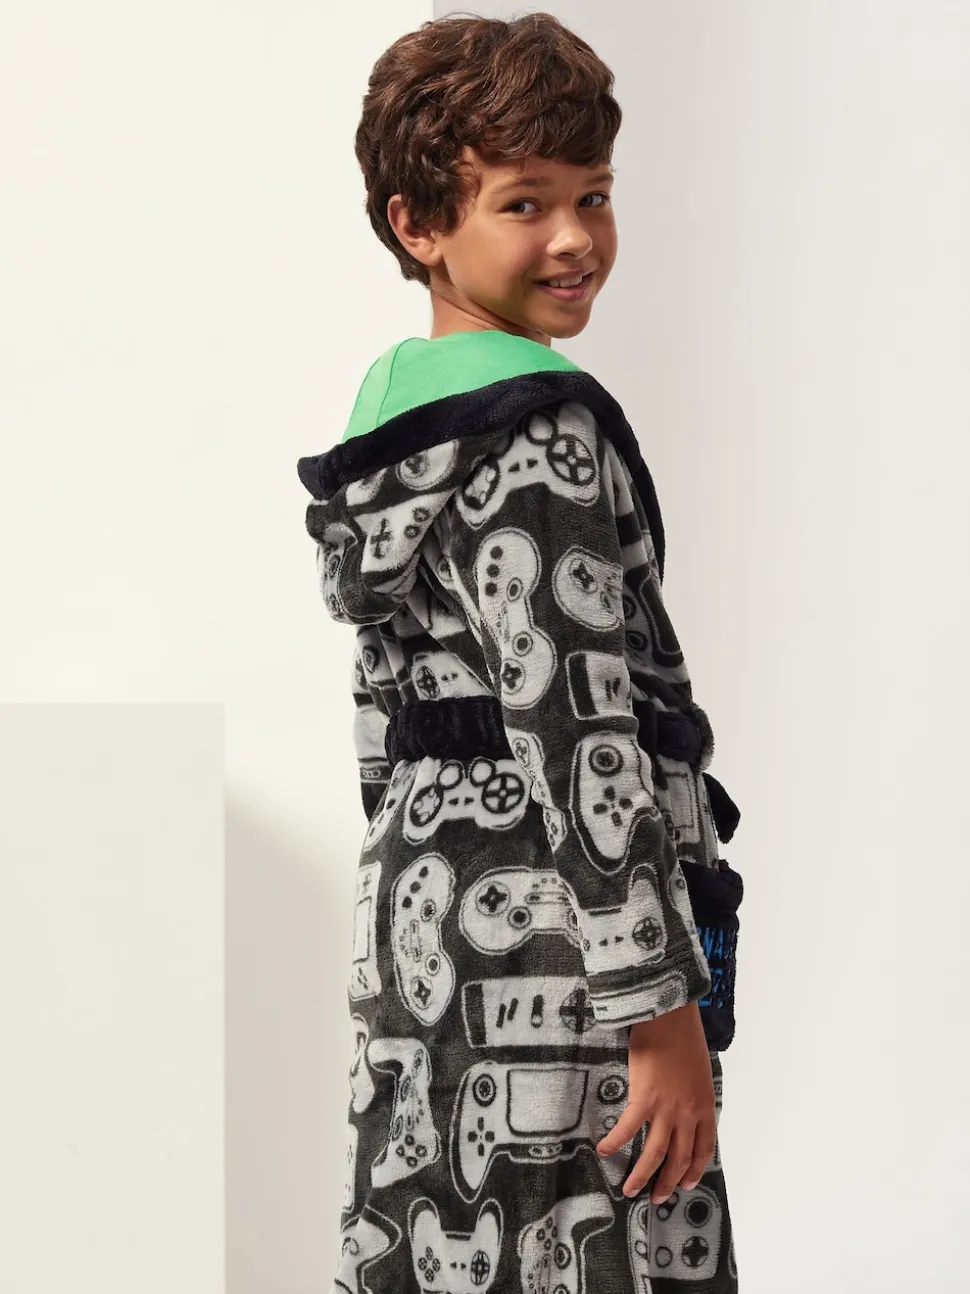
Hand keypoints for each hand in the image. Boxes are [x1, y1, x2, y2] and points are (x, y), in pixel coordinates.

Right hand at [596, 999, 715, 1203]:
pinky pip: (628, 1129)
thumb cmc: (684, 1037)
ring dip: (643, 1175)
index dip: (696, 1169)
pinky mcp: (644, 1099)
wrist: (670, 1017)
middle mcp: (688, 1114)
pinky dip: (615, 1142)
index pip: (704, 1147)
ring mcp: (666, 1109)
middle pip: (680, 1157)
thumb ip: (693, 1093)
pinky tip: (604, 1150)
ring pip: (656, 1153)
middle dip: (668, 1182)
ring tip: (630, 1189)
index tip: (687, 1183)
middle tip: (657, 1198)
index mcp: (705, 1105)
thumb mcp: (699, 1070)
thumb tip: (683, 1106)